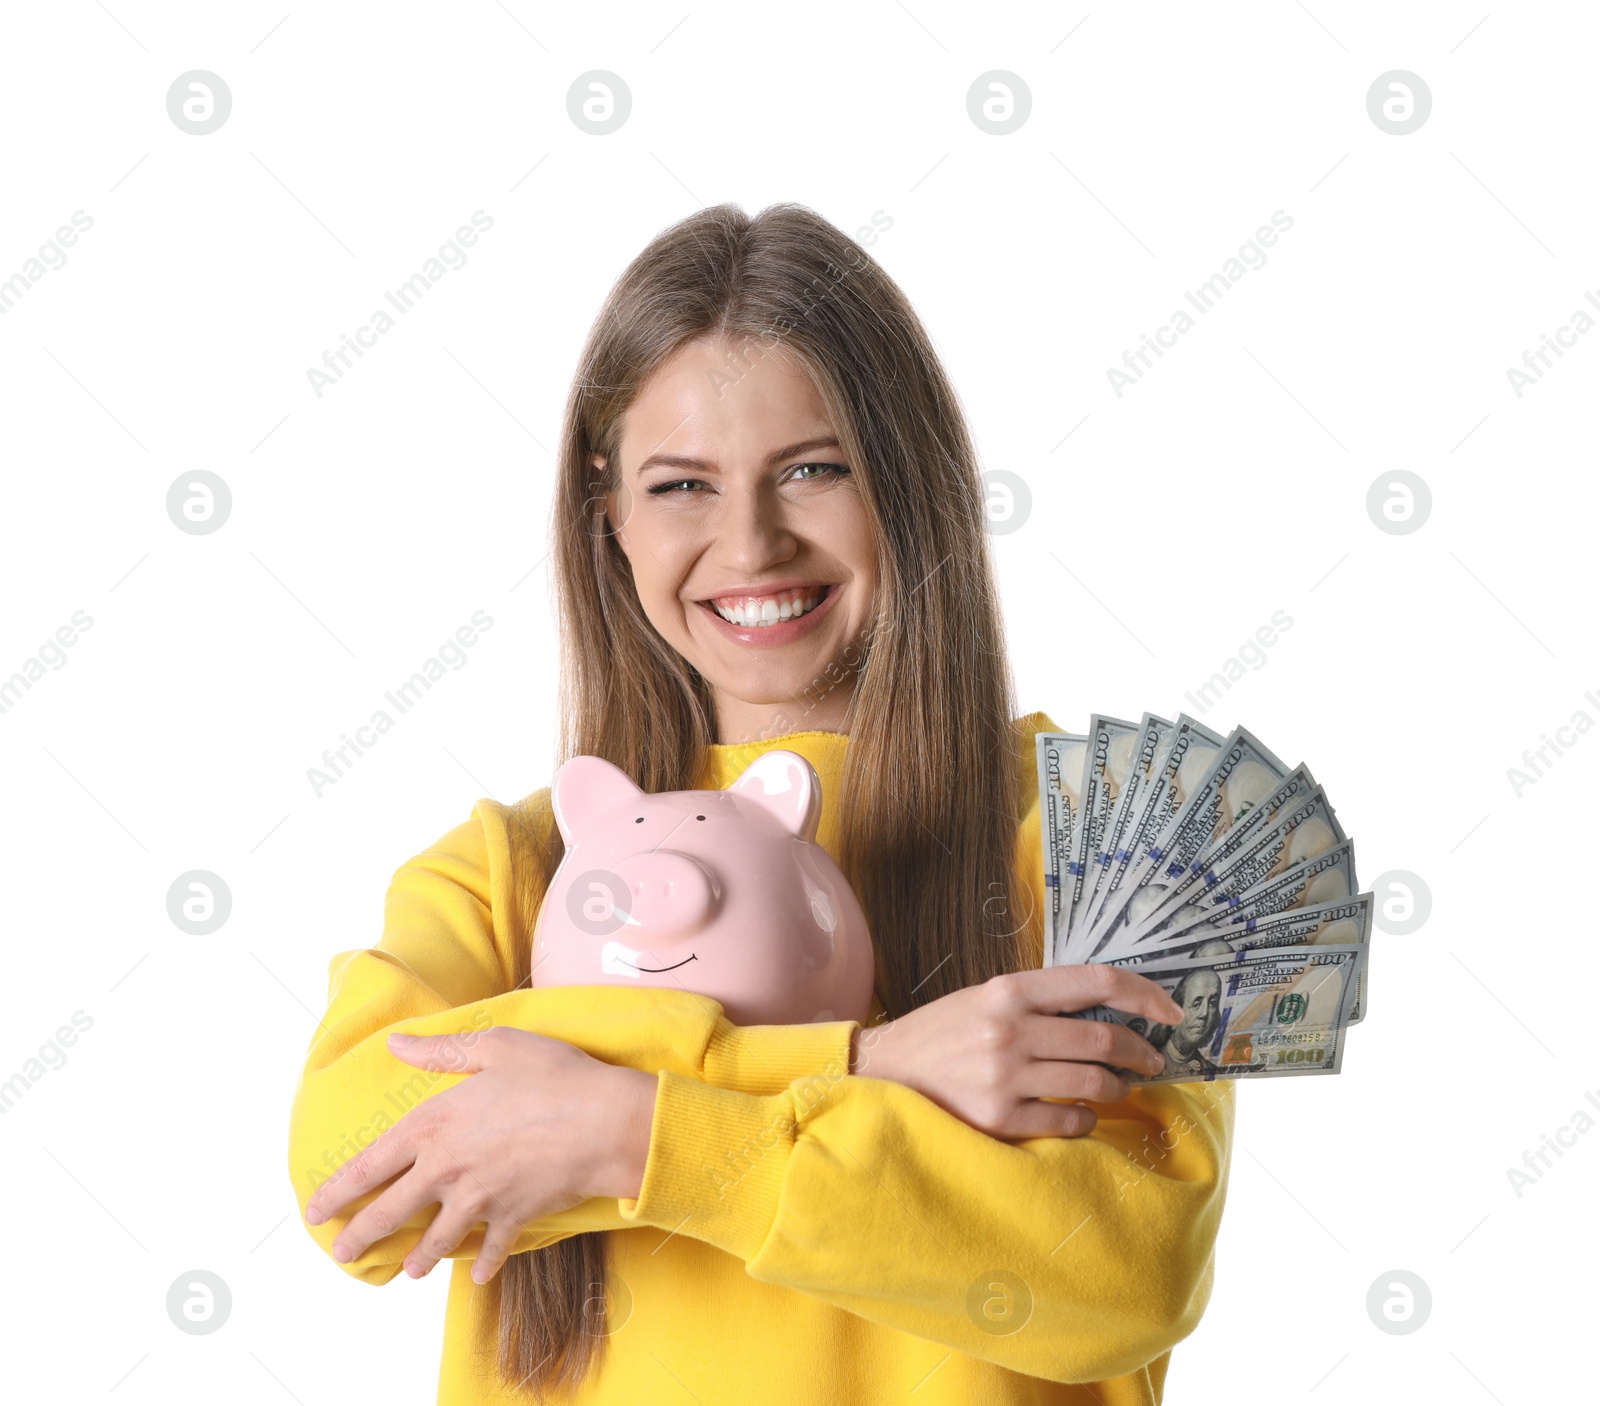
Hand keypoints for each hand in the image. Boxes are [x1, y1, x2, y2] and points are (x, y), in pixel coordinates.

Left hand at [302, 1026, 657, 1283]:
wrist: (604, 1122)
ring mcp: (479, 1200)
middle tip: (343, 1254)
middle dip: (361, 1236)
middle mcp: (447, 1169)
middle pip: (391, 1212)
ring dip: (418, 1258)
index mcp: (434, 1125)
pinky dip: (483, 1265)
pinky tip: (476, 1275)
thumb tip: (396, 1043)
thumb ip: (441, 1050)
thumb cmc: (552, 1075)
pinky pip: (491, 1250)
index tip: (315, 1211)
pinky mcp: (513, 1218)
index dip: (338, 1191)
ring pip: (435, 1240)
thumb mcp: (496, 1046)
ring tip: (408, 1270)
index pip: (370, 1166)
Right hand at [848, 964, 1183, 1139]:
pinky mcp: (998, 1118)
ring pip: (1092, 1082)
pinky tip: (1081, 1115)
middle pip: (1103, 1038)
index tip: (1171, 1011)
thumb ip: (1037, 1002)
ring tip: (1117, 1087)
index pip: (1095, 981)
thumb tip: (1107, 1012)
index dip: (1144, 994)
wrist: (882, 1072)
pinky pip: (1067, 1122)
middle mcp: (1010, 1029)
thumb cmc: (941, 1034)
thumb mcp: (984, 999)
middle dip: (1140, 1050)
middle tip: (1152, 1059)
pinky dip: (1085, 1120)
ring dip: (1117, 1087)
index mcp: (1008, 990)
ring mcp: (1004, 1076)